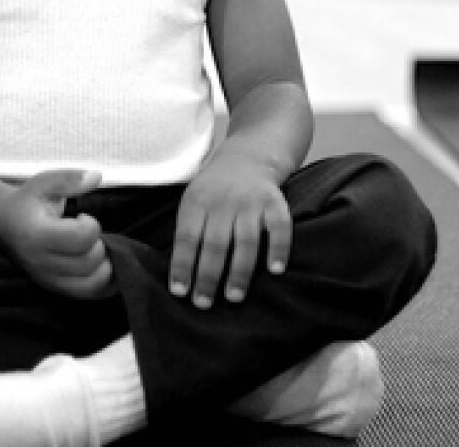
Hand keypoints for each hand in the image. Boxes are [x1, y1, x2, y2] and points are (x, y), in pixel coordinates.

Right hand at [0, 169, 114, 299]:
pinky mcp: (54, 289)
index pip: (80, 238)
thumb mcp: (44, 183)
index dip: (91, 224)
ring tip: (92, 248)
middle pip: (89, 261)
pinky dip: (104, 281)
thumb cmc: (27, 202)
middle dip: (97, 243)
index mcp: (37, 235)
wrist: (3, 225)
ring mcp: (47, 280)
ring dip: (103, 264)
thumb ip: (69, 179)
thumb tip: (97, 176)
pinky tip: (101, 264)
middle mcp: (40, 262)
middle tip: (86, 233)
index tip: (82, 217)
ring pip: (93, 283)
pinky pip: (89, 293)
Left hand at [169, 150, 290, 308]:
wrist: (249, 155)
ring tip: (233, 297)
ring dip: (239, 271)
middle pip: (214, 244)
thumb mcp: (194, 199)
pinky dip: (278, 249)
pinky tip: (275, 270)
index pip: (186, 238)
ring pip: (244, 241)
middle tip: (203, 303)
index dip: (182, 265)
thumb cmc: (216, 188)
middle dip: (208, 276)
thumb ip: (189, 230)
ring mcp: (250, 202)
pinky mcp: (275, 202)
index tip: (180, 292)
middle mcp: (224, 202)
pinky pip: (279, 227)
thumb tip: (181, 275)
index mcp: (197, 202)